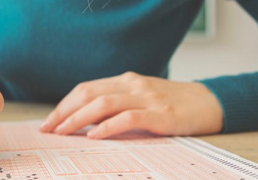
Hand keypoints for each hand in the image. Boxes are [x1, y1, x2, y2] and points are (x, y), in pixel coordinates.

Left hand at [40, 72, 222, 138]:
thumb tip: (83, 121)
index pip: (86, 89)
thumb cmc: (171, 104)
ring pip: (103, 104)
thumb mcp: (140, 98)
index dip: (65, 105)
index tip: (49, 121)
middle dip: (64, 112)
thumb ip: (117, 104)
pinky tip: (94, 135)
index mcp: (125, 81)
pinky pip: (127, 118)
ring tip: (63, 132)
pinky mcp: (159, 114)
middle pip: (88, 94)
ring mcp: (146, 98)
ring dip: (78, 119)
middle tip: (48, 128)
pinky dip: (107, 127)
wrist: (209, 103)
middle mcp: (132, 85)